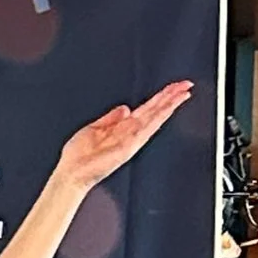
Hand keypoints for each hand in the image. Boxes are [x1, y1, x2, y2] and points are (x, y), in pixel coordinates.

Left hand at [54, 82, 194, 194]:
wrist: (70, 172)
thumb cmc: (77, 156)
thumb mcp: (94, 128)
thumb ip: (110, 118)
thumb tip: (123, 108)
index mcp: (121, 128)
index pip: (146, 109)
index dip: (160, 98)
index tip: (173, 88)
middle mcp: (129, 133)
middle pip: (155, 111)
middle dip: (170, 97)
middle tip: (186, 85)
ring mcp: (131, 139)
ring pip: (155, 117)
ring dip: (170, 104)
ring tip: (184, 92)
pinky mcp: (129, 146)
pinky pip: (147, 128)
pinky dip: (158, 117)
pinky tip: (168, 108)